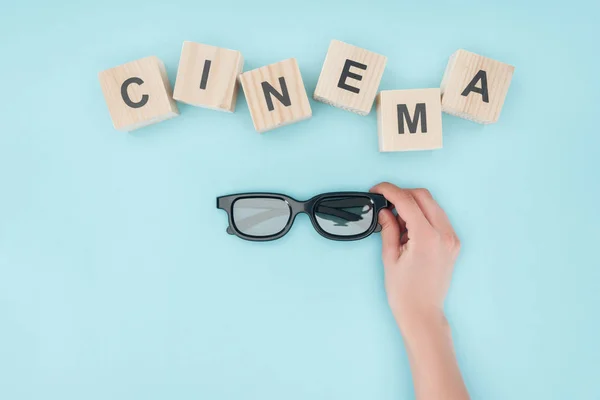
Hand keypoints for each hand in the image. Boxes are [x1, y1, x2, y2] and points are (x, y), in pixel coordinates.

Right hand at [370, 182, 460, 333]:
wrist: (422, 313)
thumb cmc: (405, 292)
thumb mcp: (390, 257)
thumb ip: (388, 228)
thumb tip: (385, 211)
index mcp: (427, 237)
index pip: (407, 201)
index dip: (389, 191)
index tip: (377, 189)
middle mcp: (444, 235)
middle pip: (423, 196)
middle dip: (402, 194)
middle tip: (384, 201)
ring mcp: (451, 239)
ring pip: (432, 205)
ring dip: (413, 204)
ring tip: (395, 218)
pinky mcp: (452, 244)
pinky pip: (438, 218)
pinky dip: (422, 215)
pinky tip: (408, 227)